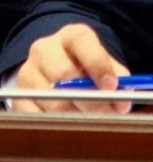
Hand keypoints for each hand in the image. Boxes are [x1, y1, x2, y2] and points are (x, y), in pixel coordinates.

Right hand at [12, 23, 130, 113]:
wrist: (52, 65)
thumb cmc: (84, 63)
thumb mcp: (101, 60)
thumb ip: (115, 75)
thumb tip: (125, 98)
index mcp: (70, 35)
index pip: (81, 41)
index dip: (98, 64)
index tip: (112, 87)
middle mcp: (44, 50)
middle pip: (64, 75)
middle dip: (91, 98)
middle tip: (109, 113)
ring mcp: (28, 73)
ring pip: (52, 100)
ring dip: (77, 115)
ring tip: (96, 122)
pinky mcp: (18, 97)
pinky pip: (36, 116)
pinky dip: (58, 124)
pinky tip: (73, 126)